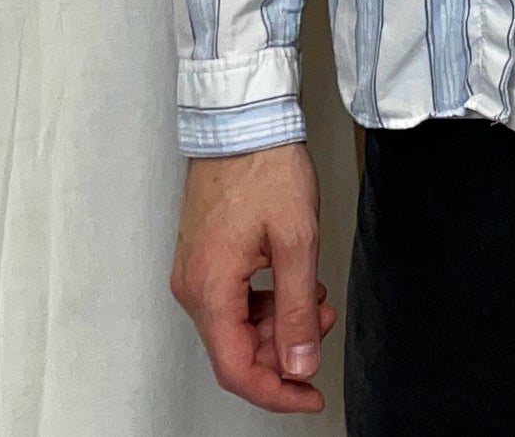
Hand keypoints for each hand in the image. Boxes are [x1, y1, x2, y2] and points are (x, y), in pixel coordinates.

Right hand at [170, 142, 337, 414]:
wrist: (244, 120)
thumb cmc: (265, 167)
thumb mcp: (296, 241)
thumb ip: (296, 310)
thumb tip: (299, 363)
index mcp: (209, 288)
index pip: (236, 368)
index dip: (276, 391)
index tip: (308, 396)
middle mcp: (193, 285)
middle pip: (236, 348)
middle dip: (284, 347)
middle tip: (321, 322)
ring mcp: (195, 269)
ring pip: (236, 324)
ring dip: (278, 322)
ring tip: (314, 298)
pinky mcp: (204, 254)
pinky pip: (232, 299)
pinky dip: (265, 301)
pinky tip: (293, 282)